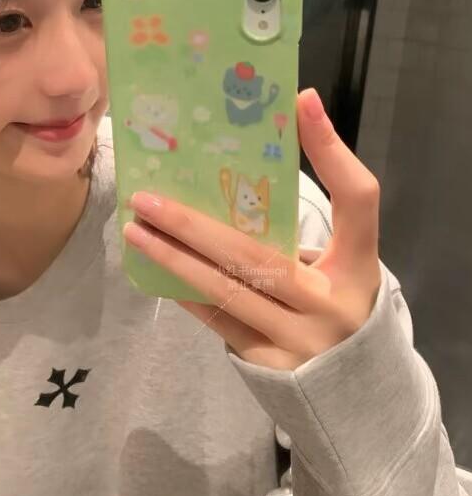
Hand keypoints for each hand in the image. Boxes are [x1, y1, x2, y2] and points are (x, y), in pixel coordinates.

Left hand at [122, 88, 382, 370]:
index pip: (357, 200)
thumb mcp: (340, 265)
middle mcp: (331, 304)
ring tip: (136, 229)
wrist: (354, 394)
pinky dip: (184, 290)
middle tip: (146, 199)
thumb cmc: (339, 308)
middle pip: (256, 255)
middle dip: (194, 225)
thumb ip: (296, 228)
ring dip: (174, 257)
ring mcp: (298, 340)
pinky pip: (217, 319)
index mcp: (359, 267)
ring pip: (226, 290)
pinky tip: (153, 266)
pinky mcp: (268, 365)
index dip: (332, 151)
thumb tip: (238, 171)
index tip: (301, 101)